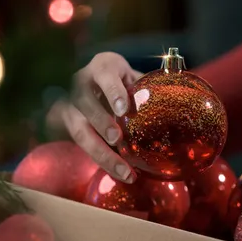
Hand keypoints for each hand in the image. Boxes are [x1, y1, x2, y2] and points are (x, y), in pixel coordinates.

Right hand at [48, 52, 142, 182]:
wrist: (90, 86)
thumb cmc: (121, 81)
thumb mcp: (132, 77)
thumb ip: (148, 87)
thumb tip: (174, 102)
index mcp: (102, 67)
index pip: (104, 75)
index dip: (113, 91)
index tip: (123, 109)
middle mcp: (80, 83)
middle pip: (85, 104)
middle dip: (101, 122)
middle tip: (117, 139)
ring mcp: (69, 106)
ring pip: (80, 131)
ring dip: (101, 153)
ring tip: (125, 171)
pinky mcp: (67, 126)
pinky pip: (82, 147)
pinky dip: (102, 161)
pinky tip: (120, 173)